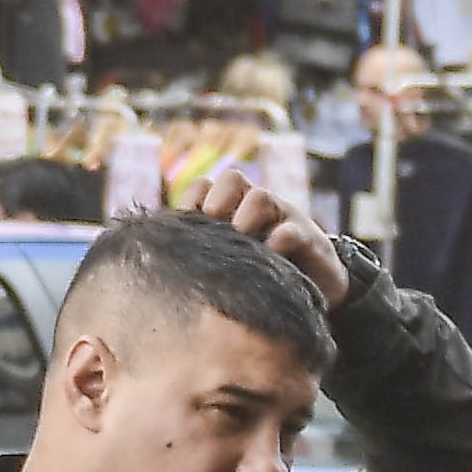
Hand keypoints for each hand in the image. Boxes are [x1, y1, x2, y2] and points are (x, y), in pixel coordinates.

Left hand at [185, 166, 350, 310]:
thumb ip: (202, 254)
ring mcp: (284, 219)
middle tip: (215, 234)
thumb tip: (157, 257)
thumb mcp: (228, 263)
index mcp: (232, 209)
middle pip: (231, 179)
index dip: (192, 202)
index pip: (203, 186)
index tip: (186, 232)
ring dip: (245, 219)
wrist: (315, 293)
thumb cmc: (261, 276)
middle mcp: (256, 207)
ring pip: (260, 196)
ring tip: (243, 247)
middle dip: (217, 204)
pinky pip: (290, 231)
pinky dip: (276, 242)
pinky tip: (269, 258)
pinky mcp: (309, 239)